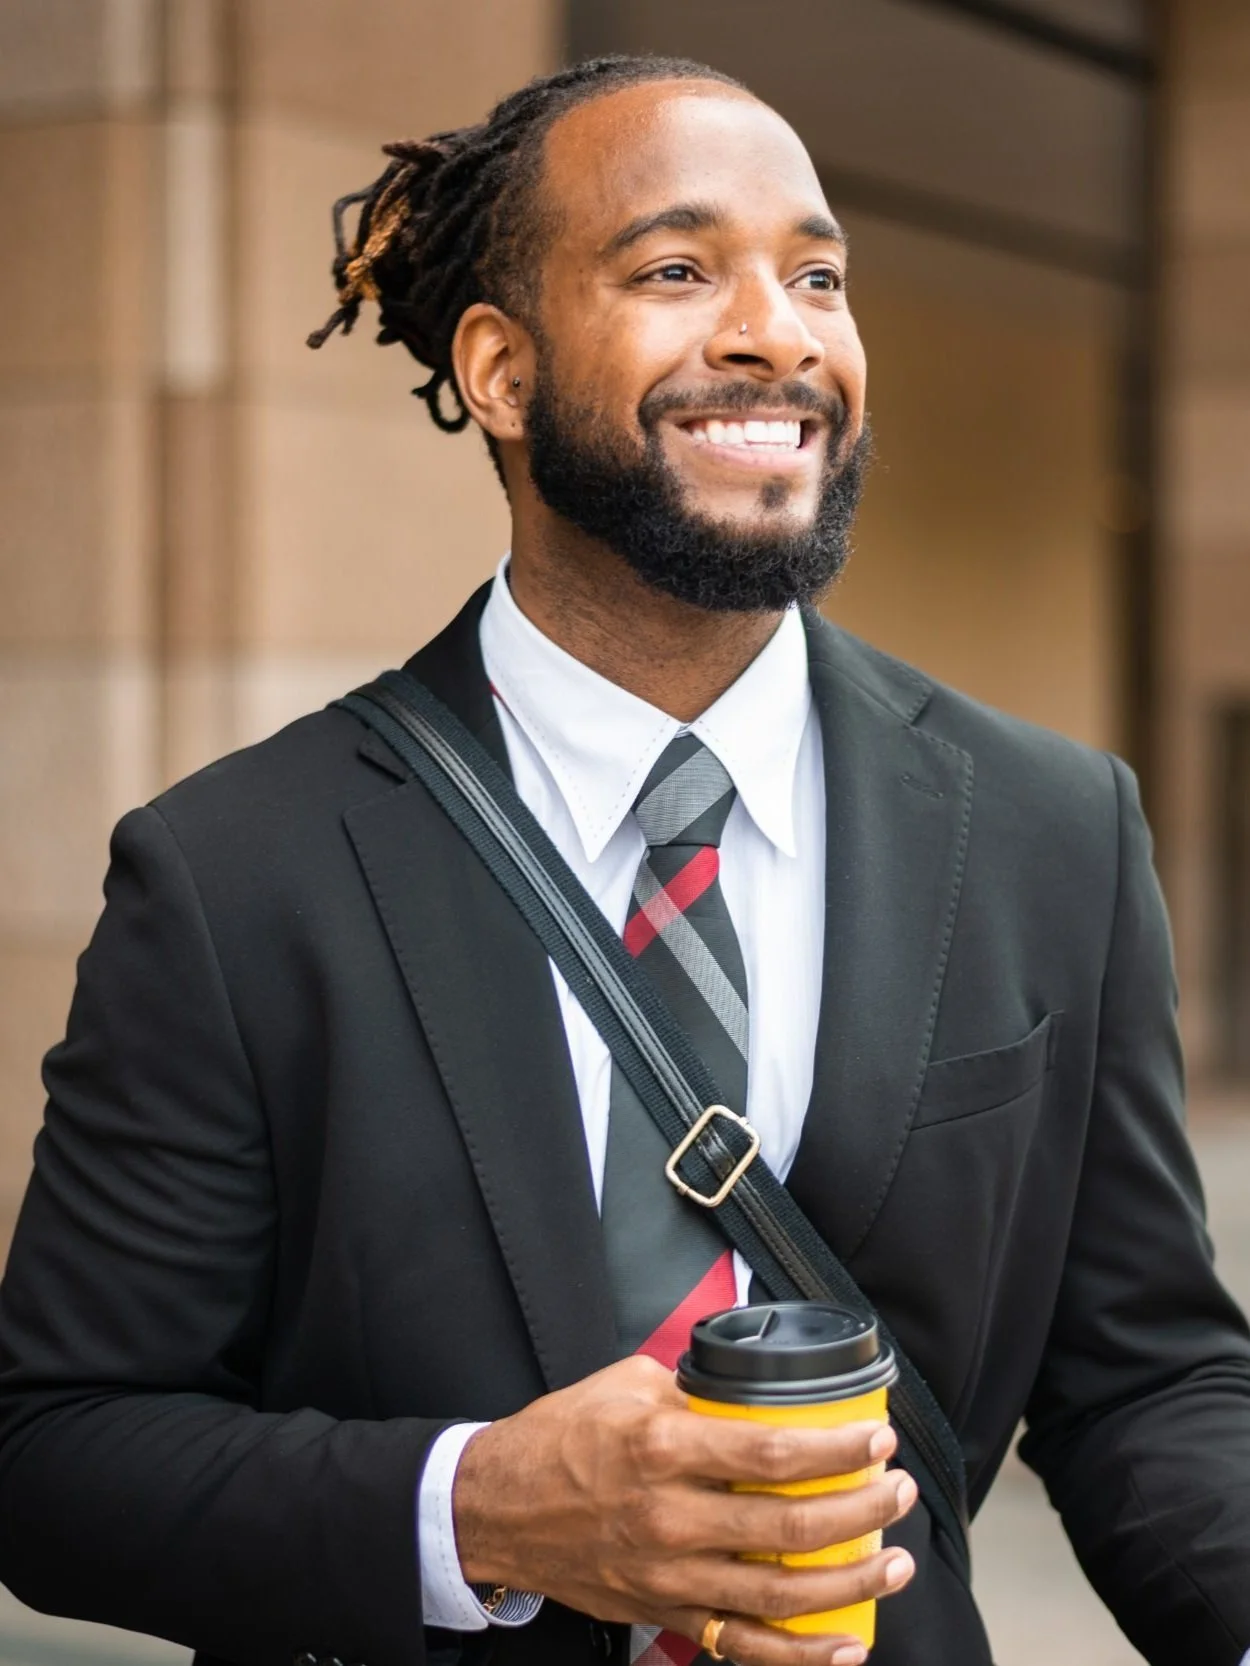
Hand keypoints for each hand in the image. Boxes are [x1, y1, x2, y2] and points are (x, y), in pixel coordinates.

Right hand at [452, 1355, 916, 1665]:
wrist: (496, 1507)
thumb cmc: (560, 1437)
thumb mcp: (626, 1384)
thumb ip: (694, 1390)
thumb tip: (751, 1389)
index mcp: (664, 1450)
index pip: (773, 1453)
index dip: (838, 1451)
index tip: (877, 1441)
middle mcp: (671, 1518)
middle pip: (790, 1530)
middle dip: (861, 1512)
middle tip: (896, 1494)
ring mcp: (669, 1576)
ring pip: (780, 1597)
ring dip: (850, 1583)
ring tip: (893, 1561)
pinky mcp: (663, 1613)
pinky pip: (742, 1646)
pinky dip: (800, 1656)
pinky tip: (846, 1644)